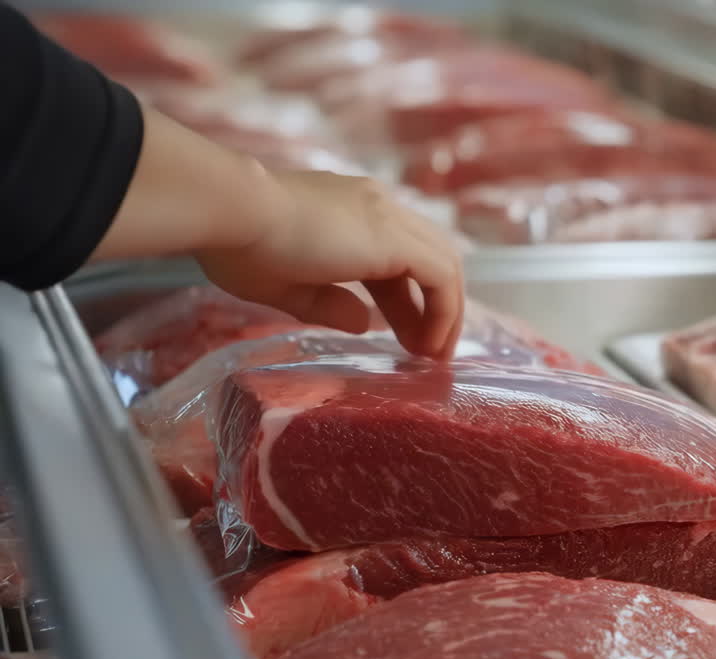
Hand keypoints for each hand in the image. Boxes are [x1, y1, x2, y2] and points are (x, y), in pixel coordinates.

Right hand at [196, 169, 463, 357]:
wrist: (229, 209)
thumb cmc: (239, 245)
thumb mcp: (286, 286)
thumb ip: (328, 303)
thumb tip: (363, 323)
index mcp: (348, 212)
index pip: (392, 258)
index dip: (403, 301)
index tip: (401, 338)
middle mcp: (375, 206)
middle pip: (424, 258)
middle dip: (430, 307)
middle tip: (425, 351)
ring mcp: (387, 215)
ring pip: (442, 262)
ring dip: (445, 311)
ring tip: (435, 354)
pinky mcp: (394, 236)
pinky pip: (441, 275)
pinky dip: (445, 309)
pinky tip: (431, 342)